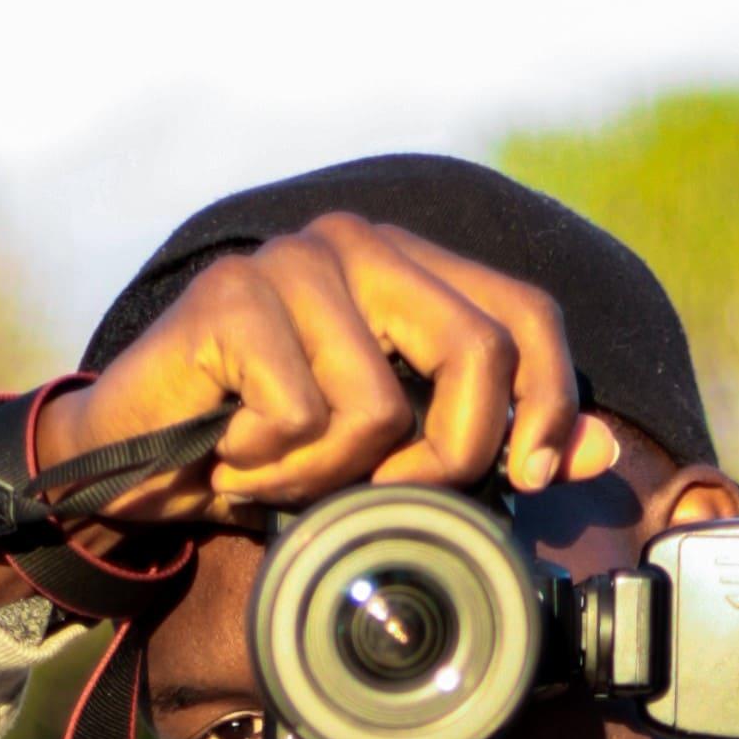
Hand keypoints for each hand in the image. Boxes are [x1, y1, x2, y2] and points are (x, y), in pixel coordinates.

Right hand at [34, 214, 620, 525]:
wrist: (130, 462)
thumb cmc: (268, 451)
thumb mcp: (396, 457)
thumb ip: (496, 442)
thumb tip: (607, 449)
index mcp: (414, 268)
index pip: (530, 314)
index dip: (550, 403)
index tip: (529, 479)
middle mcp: (362, 243)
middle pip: (477, 352)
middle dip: (450, 457)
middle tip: (388, 495)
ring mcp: (294, 260)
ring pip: (381, 403)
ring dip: (330, 477)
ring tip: (281, 471)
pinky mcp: (232, 295)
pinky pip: (302, 414)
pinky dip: (272, 467)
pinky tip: (234, 455)